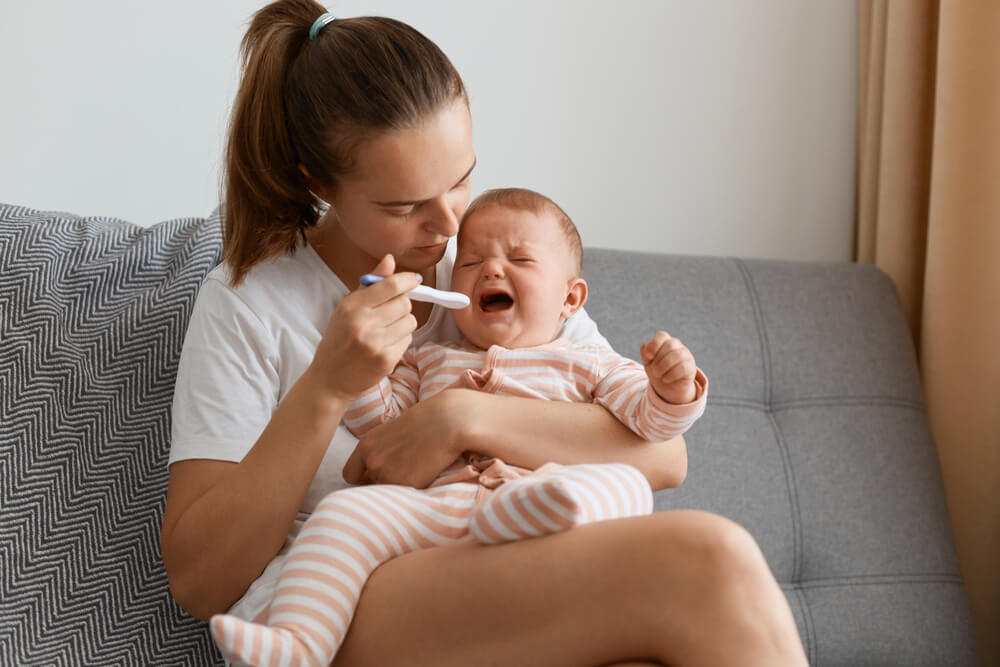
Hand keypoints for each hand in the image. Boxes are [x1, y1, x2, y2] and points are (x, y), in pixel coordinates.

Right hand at [307, 254, 420, 402]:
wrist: (330, 380)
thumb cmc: (338, 340)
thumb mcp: (346, 308)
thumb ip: (370, 284)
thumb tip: (390, 259)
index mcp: (352, 307)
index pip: (391, 286)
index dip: (408, 280)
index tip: (414, 280)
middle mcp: (364, 324)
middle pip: (405, 302)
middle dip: (402, 304)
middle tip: (390, 312)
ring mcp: (376, 343)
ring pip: (410, 321)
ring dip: (403, 323)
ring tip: (386, 330)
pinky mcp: (387, 360)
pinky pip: (408, 339)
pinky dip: (401, 339)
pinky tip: (385, 344)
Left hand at [342, 389, 473, 487]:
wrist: (448, 422)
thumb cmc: (427, 421)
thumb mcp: (393, 431)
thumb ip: (382, 449)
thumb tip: (380, 465)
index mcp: (366, 445)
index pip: (350, 474)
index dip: (363, 478)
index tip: (375, 477)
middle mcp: (372, 461)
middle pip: (370, 486)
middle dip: (383, 481)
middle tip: (405, 469)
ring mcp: (387, 474)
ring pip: (388, 492)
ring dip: (399, 486)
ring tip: (417, 469)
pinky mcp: (406, 485)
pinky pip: (404, 496)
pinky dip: (412, 490)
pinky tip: (425, 473)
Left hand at [640, 330, 697, 403]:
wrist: (667, 386)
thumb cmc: (656, 369)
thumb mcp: (647, 360)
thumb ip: (645, 351)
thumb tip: (648, 351)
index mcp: (665, 341)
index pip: (661, 335)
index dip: (653, 346)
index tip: (649, 357)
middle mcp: (677, 345)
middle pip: (669, 345)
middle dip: (658, 360)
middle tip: (653, 371)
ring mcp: (686, 355)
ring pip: (677, 355)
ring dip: (664, 367)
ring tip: (658, 375)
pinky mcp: (691, 367)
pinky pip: (683, 367)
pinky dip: (671, 375)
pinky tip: (666, 379)